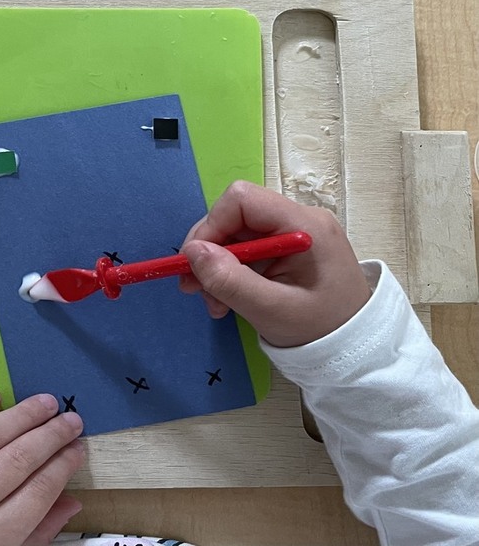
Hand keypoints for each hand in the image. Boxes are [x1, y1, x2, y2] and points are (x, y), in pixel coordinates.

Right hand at [180, 181, 370, 346]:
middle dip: (209, 251)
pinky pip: (246, 250)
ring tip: (214, 304)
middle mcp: (298, 220)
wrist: (355, 348)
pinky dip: (230, 273)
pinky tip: (227, 300)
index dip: (211, 226)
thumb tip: (192, 252)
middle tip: (193, 288)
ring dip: (216, 267)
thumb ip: (231, 281)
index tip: (195, 262)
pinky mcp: (287, 250)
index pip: (242, 200)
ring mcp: (292, 234)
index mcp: (303, 225)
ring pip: (236, 235)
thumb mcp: (271, 310)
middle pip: (235, 216)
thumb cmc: (320, 330)